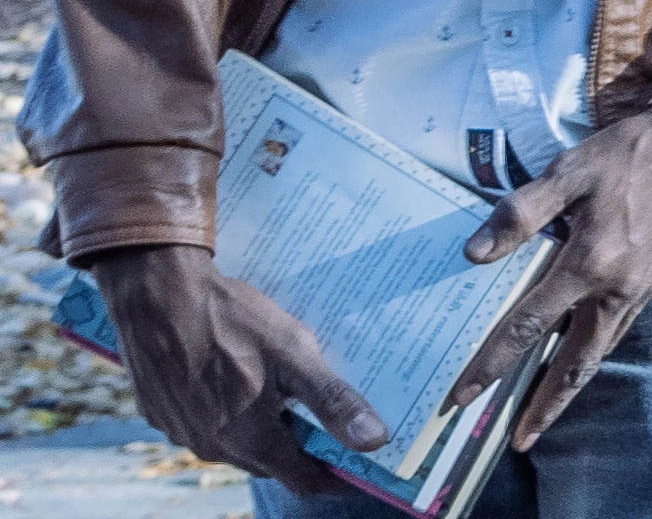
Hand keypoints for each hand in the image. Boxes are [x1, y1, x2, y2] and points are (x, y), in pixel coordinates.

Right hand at [91, 242, 384, 490]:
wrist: (155, 295)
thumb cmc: (228, 320)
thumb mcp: (293, 351)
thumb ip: (332, 400)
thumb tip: (374, 440)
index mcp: (249, 438)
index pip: (303, 479)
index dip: (336, 475)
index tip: (362, 464)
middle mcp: (213, 446)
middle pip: (272, 462)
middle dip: (303, 447)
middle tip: (329, 416)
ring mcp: (183, 432)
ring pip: (239, 445)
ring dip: (265, 429)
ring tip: (287, 393)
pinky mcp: (163, 414)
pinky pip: (208, 426)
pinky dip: (231, 414)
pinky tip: (243, 380)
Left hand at [450, 103, 651, 451]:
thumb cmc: (629, 153)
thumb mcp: (569, 170)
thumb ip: (521, 212)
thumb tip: (474, 255)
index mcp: (589, 262)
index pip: (528, 325)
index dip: (492, 362)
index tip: (464, 395)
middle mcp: (615, 287)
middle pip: (575, 363)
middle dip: (545, 405)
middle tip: (519, 441)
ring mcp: (639, 288)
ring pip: (600, 351)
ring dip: (570, 388)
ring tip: (545, 414)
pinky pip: (617, 329)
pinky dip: (594, 354)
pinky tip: (580, 355)